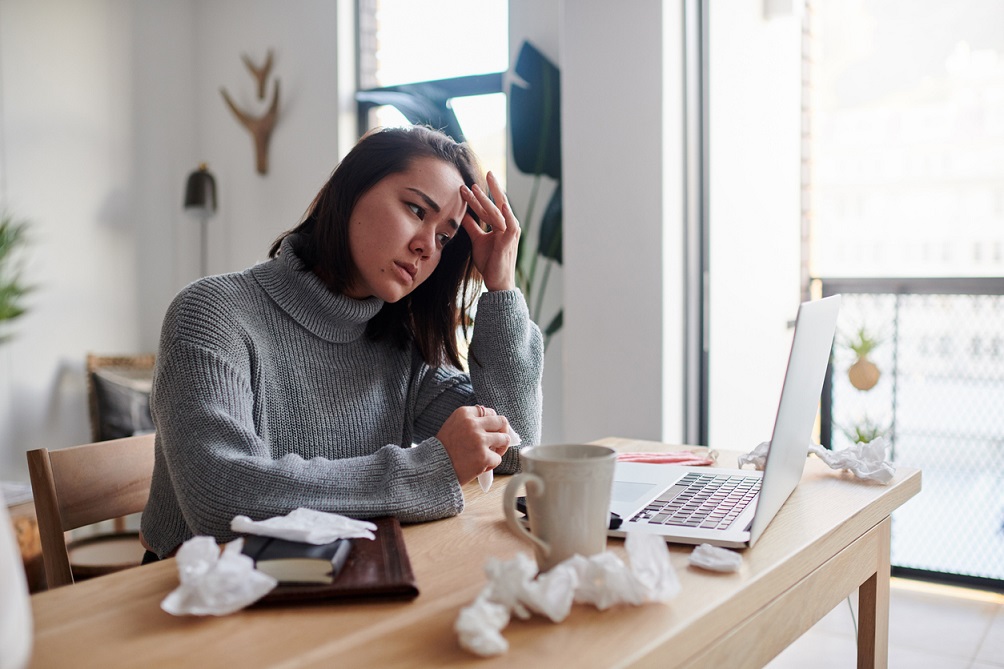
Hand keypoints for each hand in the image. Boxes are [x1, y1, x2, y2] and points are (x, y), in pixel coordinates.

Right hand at [437, 404, 511, 484]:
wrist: (433, 468)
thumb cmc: (443, 449)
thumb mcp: (453, 426)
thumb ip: (471, 422)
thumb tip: (496, 425)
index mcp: (464, 413)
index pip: (489, 412)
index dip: (493, 423)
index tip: (491, 430)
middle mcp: (473, 424)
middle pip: (501, 422)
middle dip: (503, 431)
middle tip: (499, 441)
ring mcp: (479, 440)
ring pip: (504, 439)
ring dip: (500, 448)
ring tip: (491, 454)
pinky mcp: (484, 457)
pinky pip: (498, 458)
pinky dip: (491, 464)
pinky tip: (481, 466)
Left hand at [460, 171, 519, 291]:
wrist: (497, 281)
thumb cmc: (490, 262)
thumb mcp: (478, 240)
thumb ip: (473, 226)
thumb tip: (463, 214)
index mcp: (500, 225)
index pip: (487, 207)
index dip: (477, 197)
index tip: (465, 186)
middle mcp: (508, 226)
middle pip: (496, 204)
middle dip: (490, 189)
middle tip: (486, 172)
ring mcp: (510, 232)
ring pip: (497, 212)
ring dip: (487, 199)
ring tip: (477, 188)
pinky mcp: (510, 240)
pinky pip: (509, 224)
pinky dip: (505, 213)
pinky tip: (501, 204)